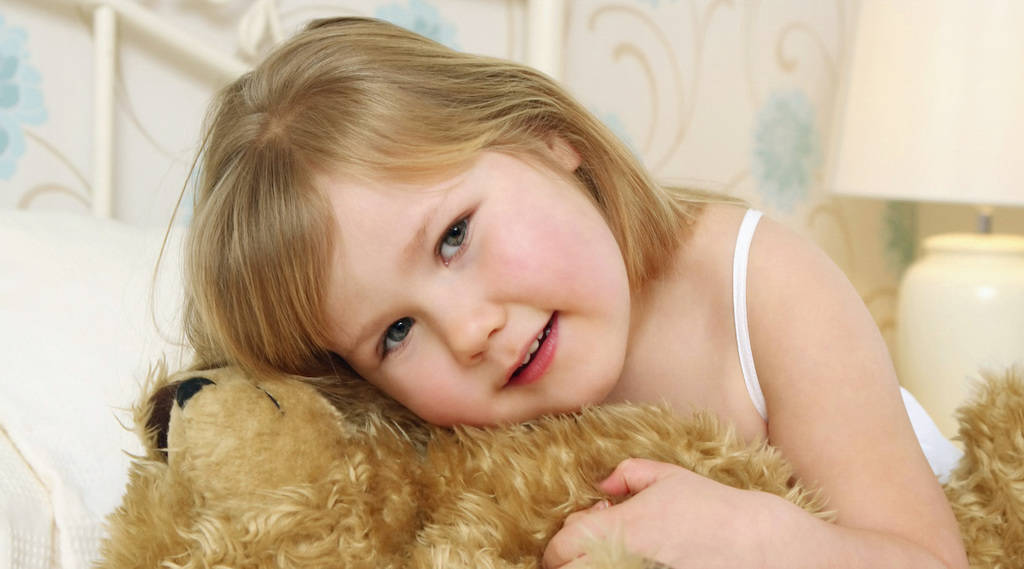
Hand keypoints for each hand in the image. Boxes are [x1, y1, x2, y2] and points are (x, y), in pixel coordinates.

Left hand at [542, 458, 783, 568]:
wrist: (758, 544)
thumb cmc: (714, 508)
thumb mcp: (669, 476)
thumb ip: (627, 473)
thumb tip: (602, 485)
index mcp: (623, 526)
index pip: (561, 546)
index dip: (558, 545)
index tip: (568, 544)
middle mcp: (625, 560)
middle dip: (569, 565)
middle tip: (583, 557)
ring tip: (610, 560)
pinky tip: (634, 566)